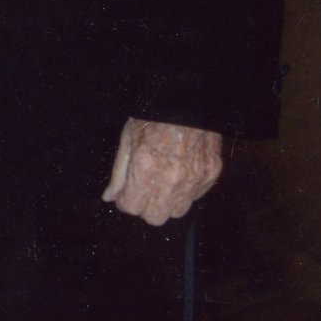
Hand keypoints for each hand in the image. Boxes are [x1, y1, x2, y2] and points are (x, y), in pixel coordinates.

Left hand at [102, 117, 223, 225]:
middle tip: (143, 191)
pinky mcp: (210, 175)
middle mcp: (172, 180)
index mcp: (146, 169)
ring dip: (166, 203)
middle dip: (145, 208)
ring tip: (161, 182)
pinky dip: (185, 192)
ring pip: (177, 212)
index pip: (132, 208)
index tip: (125, 194)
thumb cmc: (151, 118)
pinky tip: (178, 175)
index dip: (125, 202)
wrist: (186, 103)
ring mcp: (194, 179)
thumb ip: (119, 174)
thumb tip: (110, 197)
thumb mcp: (127, 141)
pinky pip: (195, 198)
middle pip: (156, 218)